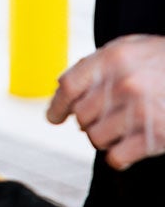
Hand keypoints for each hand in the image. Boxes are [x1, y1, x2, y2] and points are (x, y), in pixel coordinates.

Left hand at [46, 34, 164, 169]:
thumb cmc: (162, 60)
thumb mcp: (129, 48)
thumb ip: (97, 64)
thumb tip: (64, 88)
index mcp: (113, 59)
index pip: (70, 85)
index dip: (57, 105)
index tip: (53, 118)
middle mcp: (124, 84)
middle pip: (81, 114)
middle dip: (86, 121)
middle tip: (100, 120)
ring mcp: (141, 111)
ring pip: (96, 137)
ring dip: (102, 138)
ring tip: (117, 131)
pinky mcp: (157, 137)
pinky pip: (117, 157)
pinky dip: (117, 157)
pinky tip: (126, 149)